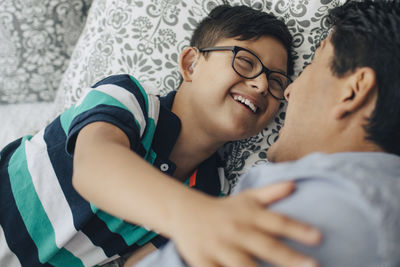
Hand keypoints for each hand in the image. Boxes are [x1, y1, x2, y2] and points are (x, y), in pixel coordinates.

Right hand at [170, 182, 320, 266]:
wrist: (185, 212)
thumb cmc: (222, 209)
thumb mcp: (246, 198)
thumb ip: (270, 192)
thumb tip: (294, 184)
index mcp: (248, 215)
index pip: (277, 221)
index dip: (298, 229)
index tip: (319, 237)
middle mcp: (236, 231)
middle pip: (265, 246)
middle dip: (289, 258)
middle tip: (313, 266)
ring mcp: (219, 248)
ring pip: (243, 266)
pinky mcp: (204, 262)